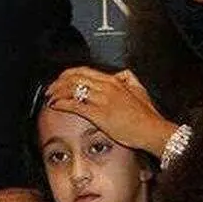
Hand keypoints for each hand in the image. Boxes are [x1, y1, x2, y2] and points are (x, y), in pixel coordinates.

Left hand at [46, 66, 176, 156]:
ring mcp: (102, 100)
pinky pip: (75, 105)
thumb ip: (129, 79)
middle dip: (58, 83)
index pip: (85, 71)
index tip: (61, 79)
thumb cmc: (147, 115)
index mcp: (115, 81)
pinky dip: (62, 103)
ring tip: (49, 97)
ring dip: (57, 92)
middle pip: (75, 78)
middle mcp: (106, 87)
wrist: (152, 130)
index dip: (68, 74)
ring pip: (72, 89)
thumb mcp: (140, 90)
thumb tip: (121, 75)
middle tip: (50, 89)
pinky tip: (55, 105)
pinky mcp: (99, 114)